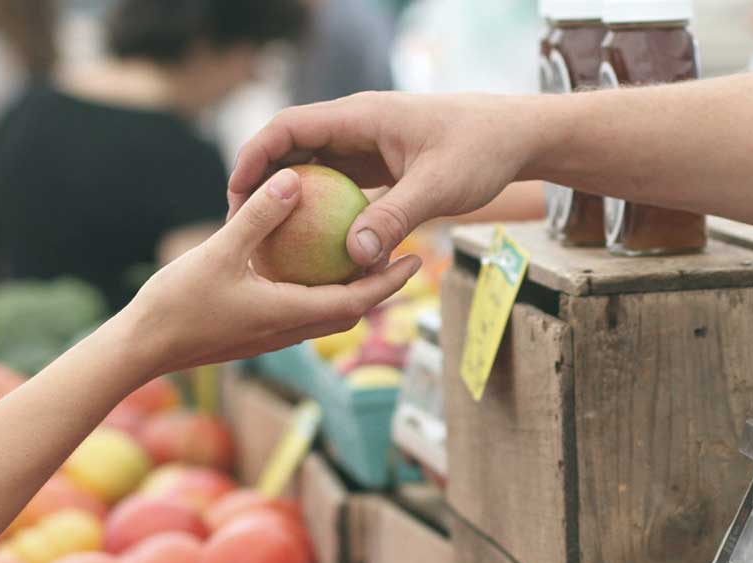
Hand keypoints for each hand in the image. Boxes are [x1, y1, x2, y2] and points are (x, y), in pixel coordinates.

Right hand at [123, 168, 421, 375]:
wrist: (140, 349)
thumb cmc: (177, 304)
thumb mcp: (219, 252)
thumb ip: (259, 217)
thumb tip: (293, 180)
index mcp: (290, 315)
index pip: (356, 301)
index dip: (390, 281)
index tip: (416, 259)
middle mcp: (288, 331)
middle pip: (349, 310)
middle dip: (379, 286)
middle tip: (402, 254)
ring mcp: (270, 335)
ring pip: (324, 313)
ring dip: (349, 290)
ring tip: (362, 256)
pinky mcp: (253, 333)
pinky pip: (298, 310)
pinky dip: (316, 290)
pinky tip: (306, 264)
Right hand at [228, 92, 537, 266]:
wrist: (516, 137)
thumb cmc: (481, 151)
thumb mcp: (438, 187)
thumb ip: (395, 218)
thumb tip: (354, 257)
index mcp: (361, 116)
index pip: (289, 127)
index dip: (255, 156)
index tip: (236, 194)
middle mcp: (357, 126)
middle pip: (292, 147)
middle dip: (262, 182)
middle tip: (241, 225)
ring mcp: (367, 145)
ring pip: (313, 168)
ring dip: (290, 199)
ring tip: (267, 240)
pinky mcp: (379, 165)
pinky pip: (338, 185)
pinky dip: (322, 210)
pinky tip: (313, 247)